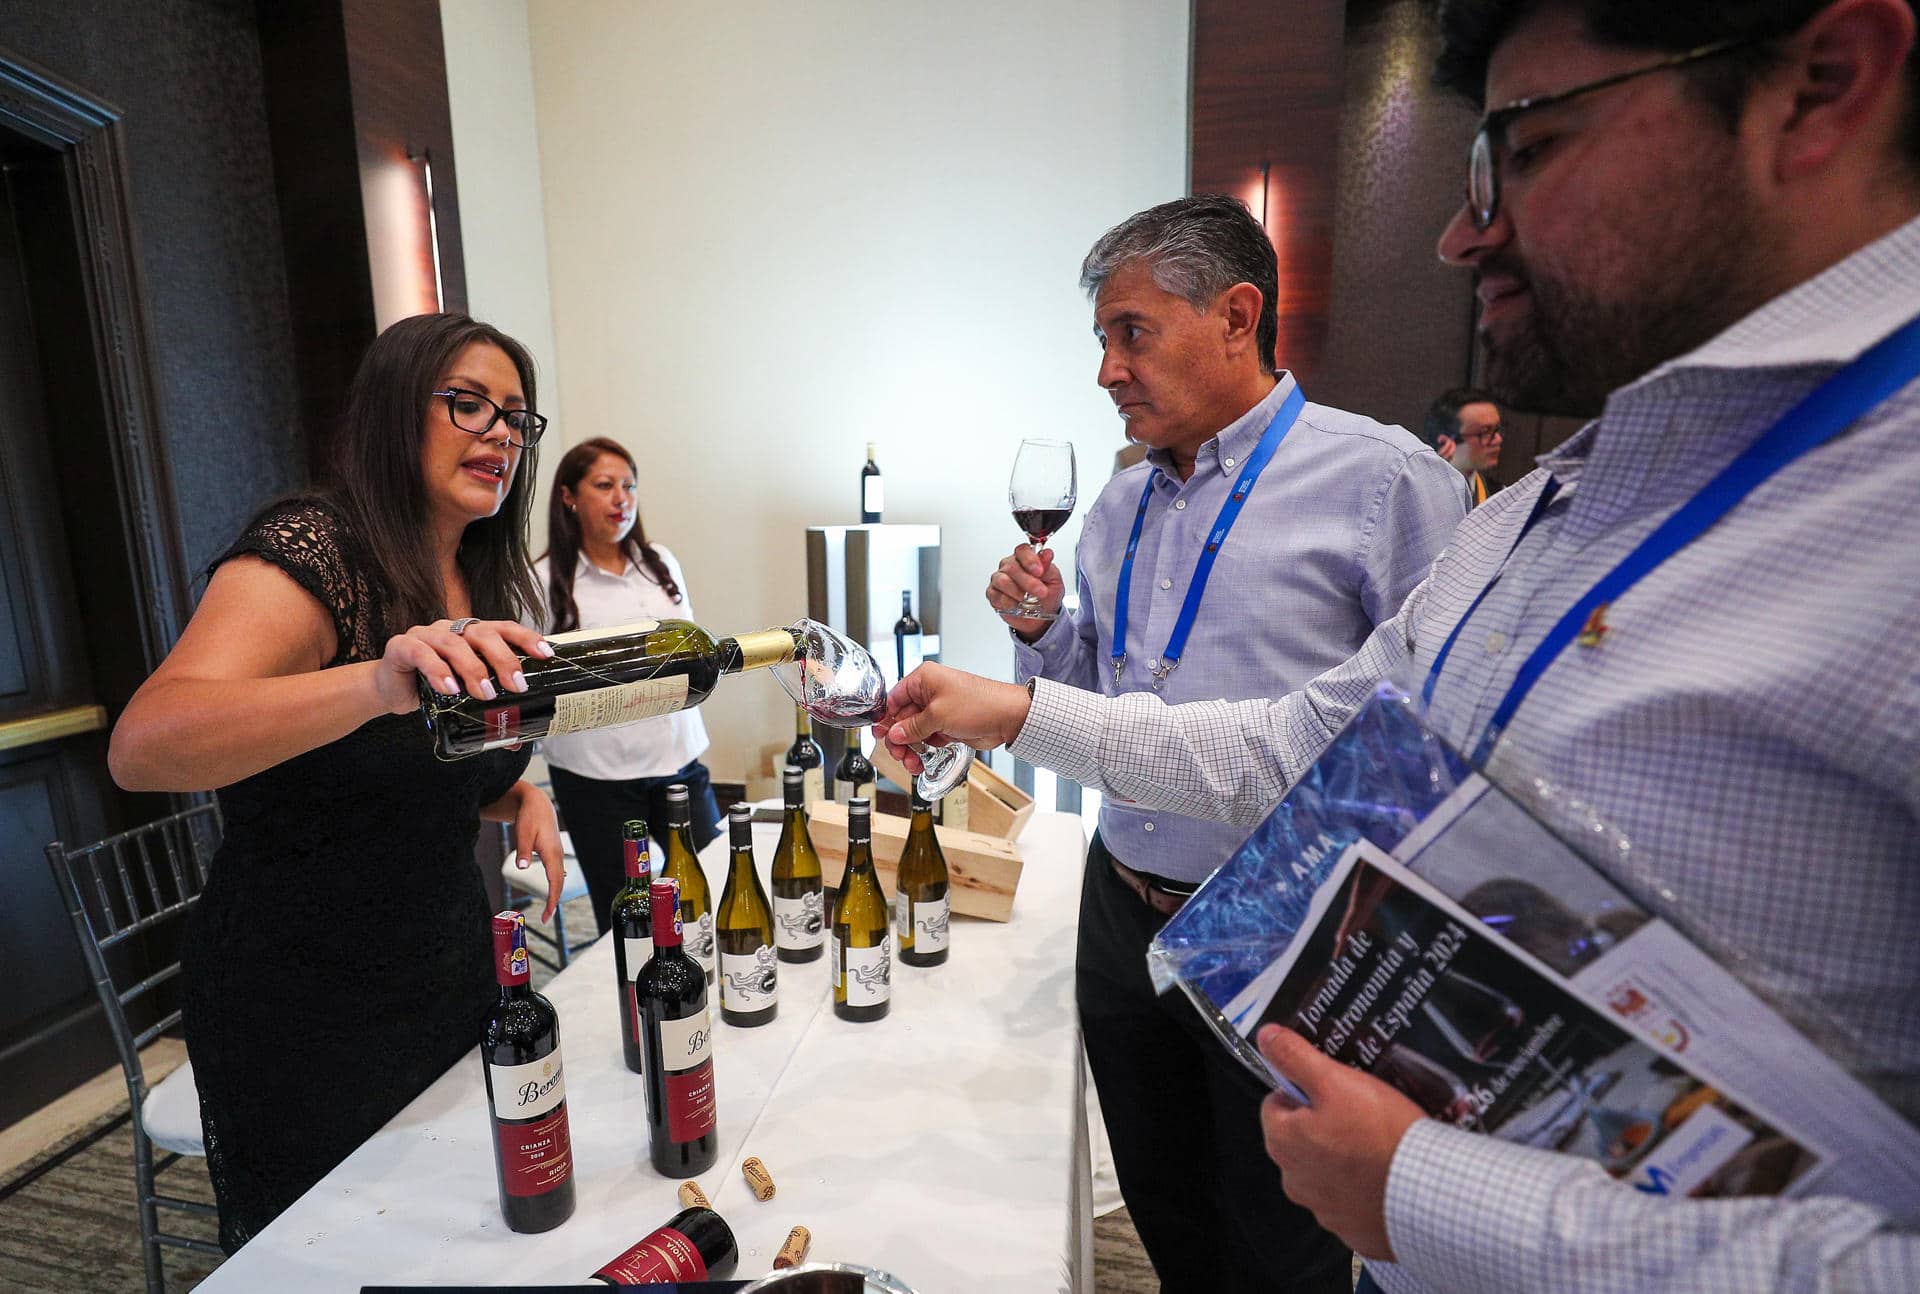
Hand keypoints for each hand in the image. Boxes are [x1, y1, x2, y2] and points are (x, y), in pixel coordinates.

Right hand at [373, 619, 555, 714]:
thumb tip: (518, 740)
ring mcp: (426, 634)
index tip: (545, 654)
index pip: (504, 628)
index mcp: (472, 635)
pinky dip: (437, 670)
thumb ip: (489, 713)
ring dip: (472, 668)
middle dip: (503, 658)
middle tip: (516, 685)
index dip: (525, 638)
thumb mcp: (465, 699)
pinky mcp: (402, 646)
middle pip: (482, 634)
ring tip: (484, 694)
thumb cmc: (432, 690)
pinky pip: (421, 653)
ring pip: (453, 642)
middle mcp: (452, 629)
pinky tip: (449, 688)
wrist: (391, 691)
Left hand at [502, 781, 565, 922]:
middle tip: (545, 919)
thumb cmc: (530, 816)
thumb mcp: (523, 832)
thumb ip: (522, 850)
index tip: (548, 915)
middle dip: (554, 902)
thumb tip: (520, 868)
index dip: (552, 899)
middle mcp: (557, 855)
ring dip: (554, 894)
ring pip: (558, 879)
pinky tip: (548, 891)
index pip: (555, 881)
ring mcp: (557, 854)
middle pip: (559, 883)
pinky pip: (556, 873)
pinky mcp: (553, 853)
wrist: (538, 804)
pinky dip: (553, 885)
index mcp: (551, 853)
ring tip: (547, 910)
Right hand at [870, 662, 1031, 771]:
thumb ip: (913, 727)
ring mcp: (939, 710)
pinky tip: (921, 762)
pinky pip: (928, 738)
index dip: (886, 719)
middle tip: (898, 753)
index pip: (894, 698)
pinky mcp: (948, 724)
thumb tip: (895, 734)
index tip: (881, 736)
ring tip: (911, 762)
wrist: (1008, 717)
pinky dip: (923, 750)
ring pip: (914, 731)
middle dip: (899, 738)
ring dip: (911, 748)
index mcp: (924, 679)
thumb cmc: (980, 704)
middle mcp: (930, 692)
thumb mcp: (938, 715)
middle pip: (902, 718)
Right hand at [985, 544, 1064, 641]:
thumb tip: (1047, 553)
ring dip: (1017, 591)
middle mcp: (1009, 566)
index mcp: (1025, 558)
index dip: (1030, 560)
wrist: (1043, 615)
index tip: (1040, 572)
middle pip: (1012, 567)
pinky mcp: (993, 594)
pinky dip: (1009, 602)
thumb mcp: (1053, 580)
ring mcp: (999, 579)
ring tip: (1027, 600)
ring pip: (1002, 581)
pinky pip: (997, 596)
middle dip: (1028, 581)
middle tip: (1041, 592)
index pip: (1022, 550)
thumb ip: (1047, 566)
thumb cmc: (1047, 594)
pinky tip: (1017, 606)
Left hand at [1257, 1024, 1422, 1261]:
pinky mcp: (1353, 1227)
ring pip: (1326, 1169)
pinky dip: (1364, 1186)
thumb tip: (1267, 1037)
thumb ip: (1296, 1057)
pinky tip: (1385, 1171)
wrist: (1427, 1191)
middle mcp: (1294, 1180)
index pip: (1277, 1103)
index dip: (1305, 1089)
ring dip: (1343, 1156)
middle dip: (1325, 1123)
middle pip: (1300, 1137)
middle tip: (1360, 1112)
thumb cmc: (1380, 1135)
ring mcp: (1323, 1208)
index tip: (1332, 1088)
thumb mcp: (1336, 1081)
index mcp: (1282, 1142)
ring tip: (1377, 1141)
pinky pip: (1352, 1199)